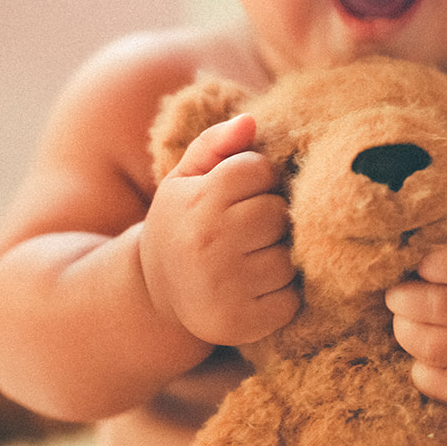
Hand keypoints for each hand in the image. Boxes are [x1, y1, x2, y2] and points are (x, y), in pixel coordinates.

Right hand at [139, 114, 299, 345]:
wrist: (154, 291)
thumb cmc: (181, 222)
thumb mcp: (184, 178)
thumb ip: (215, 144)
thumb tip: (251, 121)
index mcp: (197, 202)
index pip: (259, 170)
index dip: (257, 178)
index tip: (240, 193)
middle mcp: (210, 244)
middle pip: (278, 213)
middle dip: (270, 217)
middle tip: (247, 229)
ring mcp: (226, 287)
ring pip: (289, 257)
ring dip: (279, 256)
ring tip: (250, 258)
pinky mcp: (242, 324)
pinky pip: (291, 298)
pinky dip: (282, 294)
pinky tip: (255, 288)